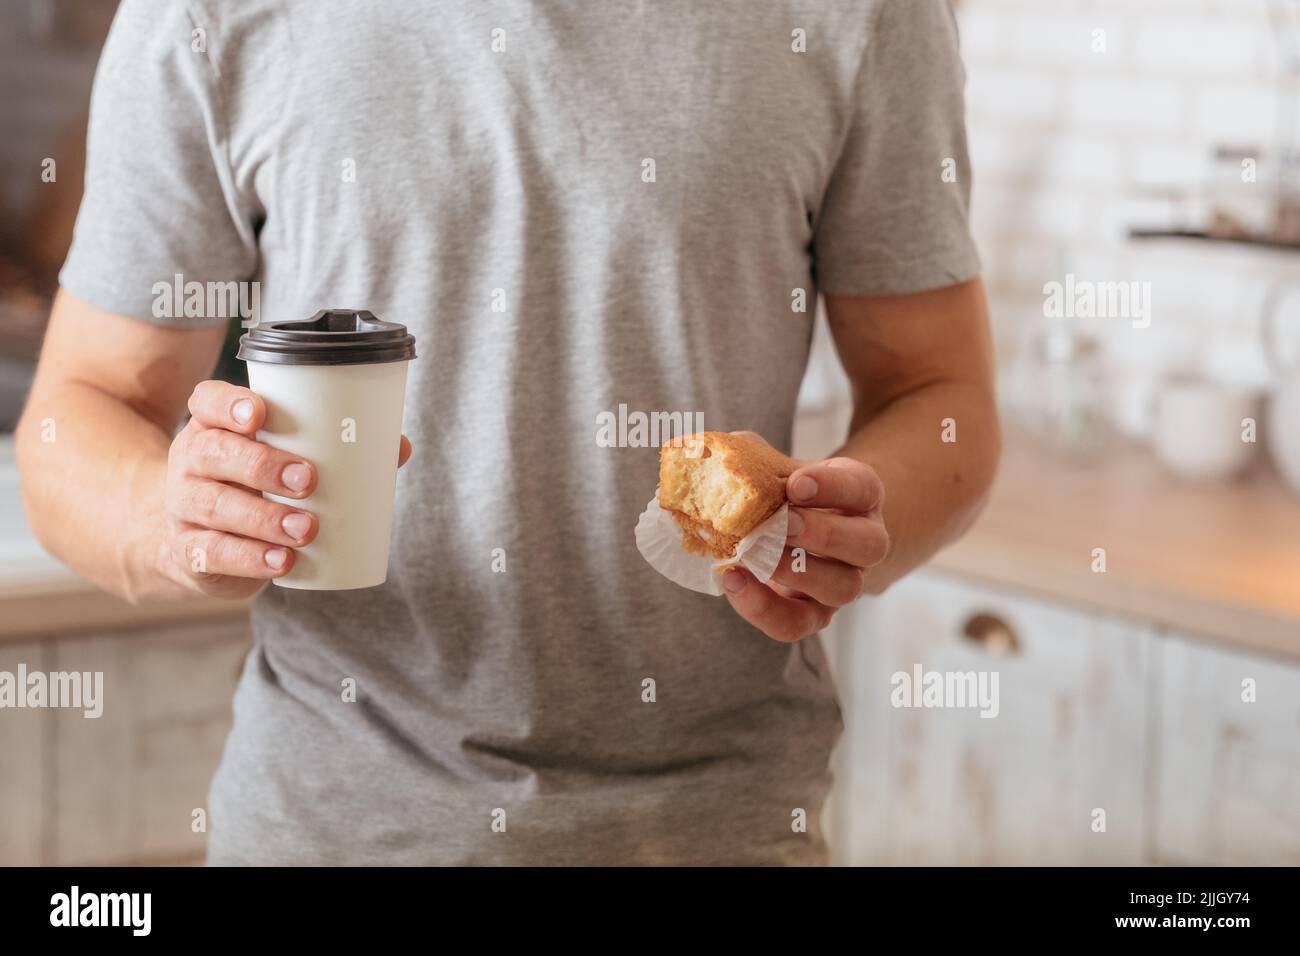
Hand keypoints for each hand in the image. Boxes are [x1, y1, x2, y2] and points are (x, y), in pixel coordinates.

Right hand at [161, 380, 411, 597]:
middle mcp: (191, 460)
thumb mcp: (279, 459)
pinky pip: (212, 553)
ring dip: (263, 519)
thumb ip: (336, 450)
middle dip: (262, 465)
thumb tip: (398, 447)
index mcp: (213, 426)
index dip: (230, 404)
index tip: (261, 414)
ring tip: (306, 529)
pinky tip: (281, 562)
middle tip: (308, 480)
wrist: (197, 538)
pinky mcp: (188, 550)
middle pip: (213, 453)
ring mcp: (182, 506)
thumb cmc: (254, 485)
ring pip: (214, 506)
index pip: (208, 401)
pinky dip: (250, 559)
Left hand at [721, 434, 888, 641]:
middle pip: (869, 544)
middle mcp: (864, 541)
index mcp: (859, 495)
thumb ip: (747, 456)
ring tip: (755, 556)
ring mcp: (844, 581)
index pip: (861, 487)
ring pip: (843, 588)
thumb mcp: (769, 467)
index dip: (833, 486)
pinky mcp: (814, 614)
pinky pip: (798, 623)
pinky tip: (734, 581)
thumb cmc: (778, 494)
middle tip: (783, 522)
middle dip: (825, 534)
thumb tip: (714, 454)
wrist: (781, 534)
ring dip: (798, 572)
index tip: (796, 483)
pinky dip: (764, 607)